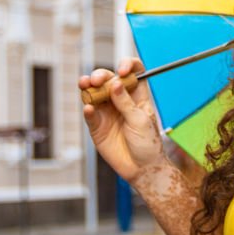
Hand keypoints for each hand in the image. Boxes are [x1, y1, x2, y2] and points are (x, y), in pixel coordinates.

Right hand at [79, 58, 168, 182]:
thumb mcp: (140, 120)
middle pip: (108, 79)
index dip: (127, 65)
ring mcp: (108, 112)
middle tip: (97, 80)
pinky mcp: (97, 126)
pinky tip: (89, 108)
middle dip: (100, 75)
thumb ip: (126, 103)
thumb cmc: (148, 144)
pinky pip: (90, 114)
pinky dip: (88, 109)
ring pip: (94, 93)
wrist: (142, 169)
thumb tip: (115, 83)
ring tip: (86, 85)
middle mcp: (120, 100)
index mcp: (137, 95)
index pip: (133, 72)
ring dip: (88, 87)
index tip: (122, 69)